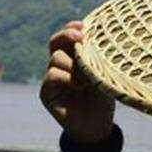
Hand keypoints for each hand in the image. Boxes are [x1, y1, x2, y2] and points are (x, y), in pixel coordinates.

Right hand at [39, 20, 115, 142]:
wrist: (97, 126)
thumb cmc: (104, 97)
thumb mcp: (105, 74)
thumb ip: (99, 58)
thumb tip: (101, 38)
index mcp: (75, 57)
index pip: (68, 36)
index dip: (73, 27)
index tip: (85, 25)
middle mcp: (61, 64)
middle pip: (56, 42)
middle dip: (68, 35)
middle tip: (81, 37)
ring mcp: (52, 78)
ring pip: (56, 58)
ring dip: (74, 64)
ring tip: (89, 78)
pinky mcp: (46, 93)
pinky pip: (52, 75)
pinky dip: (66, 77)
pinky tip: (80, 86)